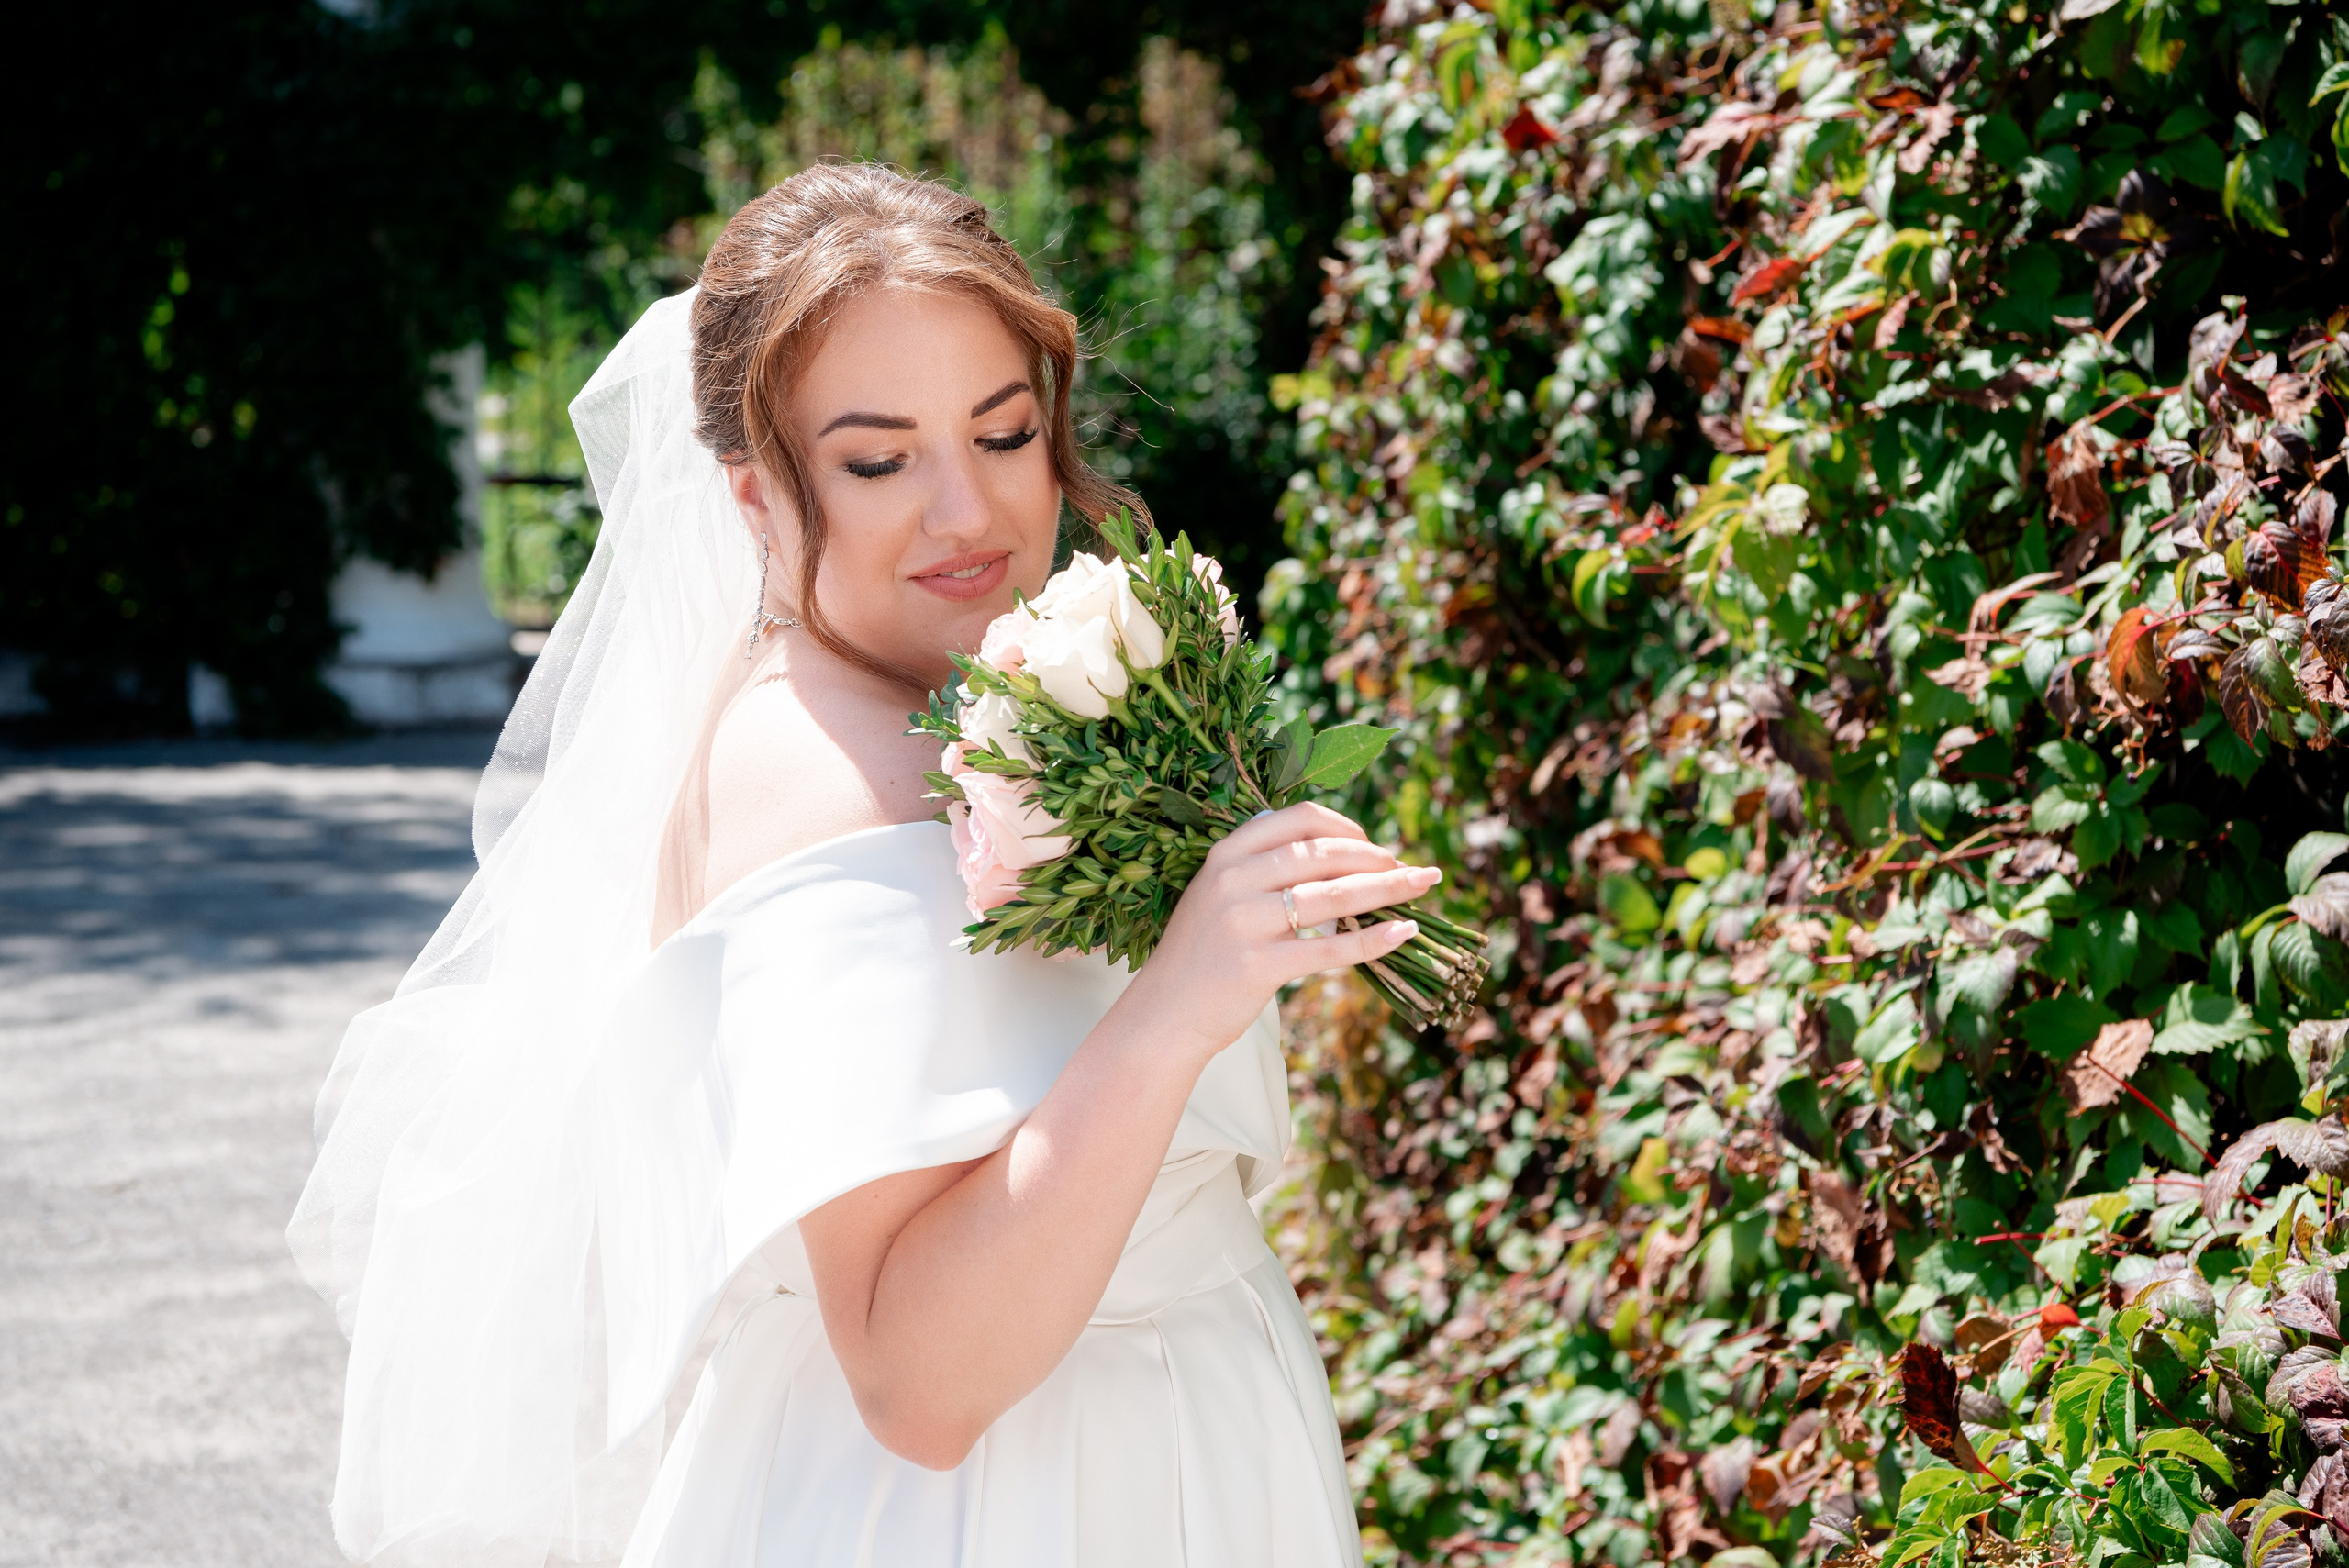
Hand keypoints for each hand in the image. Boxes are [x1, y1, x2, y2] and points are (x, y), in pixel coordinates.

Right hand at [1124, 802, 1438, 1064]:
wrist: (1163, 1014)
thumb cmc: (1203, 953)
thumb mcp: (1220, 893)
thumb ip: (1266, 869)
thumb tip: (1343, 854)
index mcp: (1228, 852)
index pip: (1302, 819)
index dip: (1350, 827)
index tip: (1375, 846)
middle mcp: (1234, 879)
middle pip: (1325, 853)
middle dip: (1379, 857)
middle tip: (1410, 871)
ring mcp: (1244, 922)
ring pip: (1334, 896)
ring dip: (1388, 888)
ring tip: (1422, 885)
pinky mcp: (1258, 966)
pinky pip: (1329, 949)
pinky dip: (1373, 940)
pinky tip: (1402, 932)